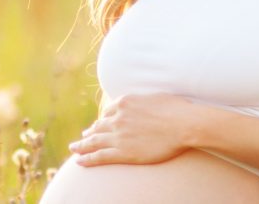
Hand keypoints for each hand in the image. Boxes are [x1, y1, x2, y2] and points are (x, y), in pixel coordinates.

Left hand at [68, 92, 199, 166]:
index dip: (102, 121)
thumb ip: (144, 100)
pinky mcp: (123, 152)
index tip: (98, 125)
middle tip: (82, 138)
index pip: (108, 113)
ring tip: (74, 148)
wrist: (183, 124)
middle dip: (89, 133)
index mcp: (124, 103)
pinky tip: (79, 161)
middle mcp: (117, 118)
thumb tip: (145, 102)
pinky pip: (99, 156)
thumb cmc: (177, 109)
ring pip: (94, 141)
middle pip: (98, 127)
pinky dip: (87, 159)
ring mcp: (118, 135)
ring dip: (81, 146)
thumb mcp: (155, 96)